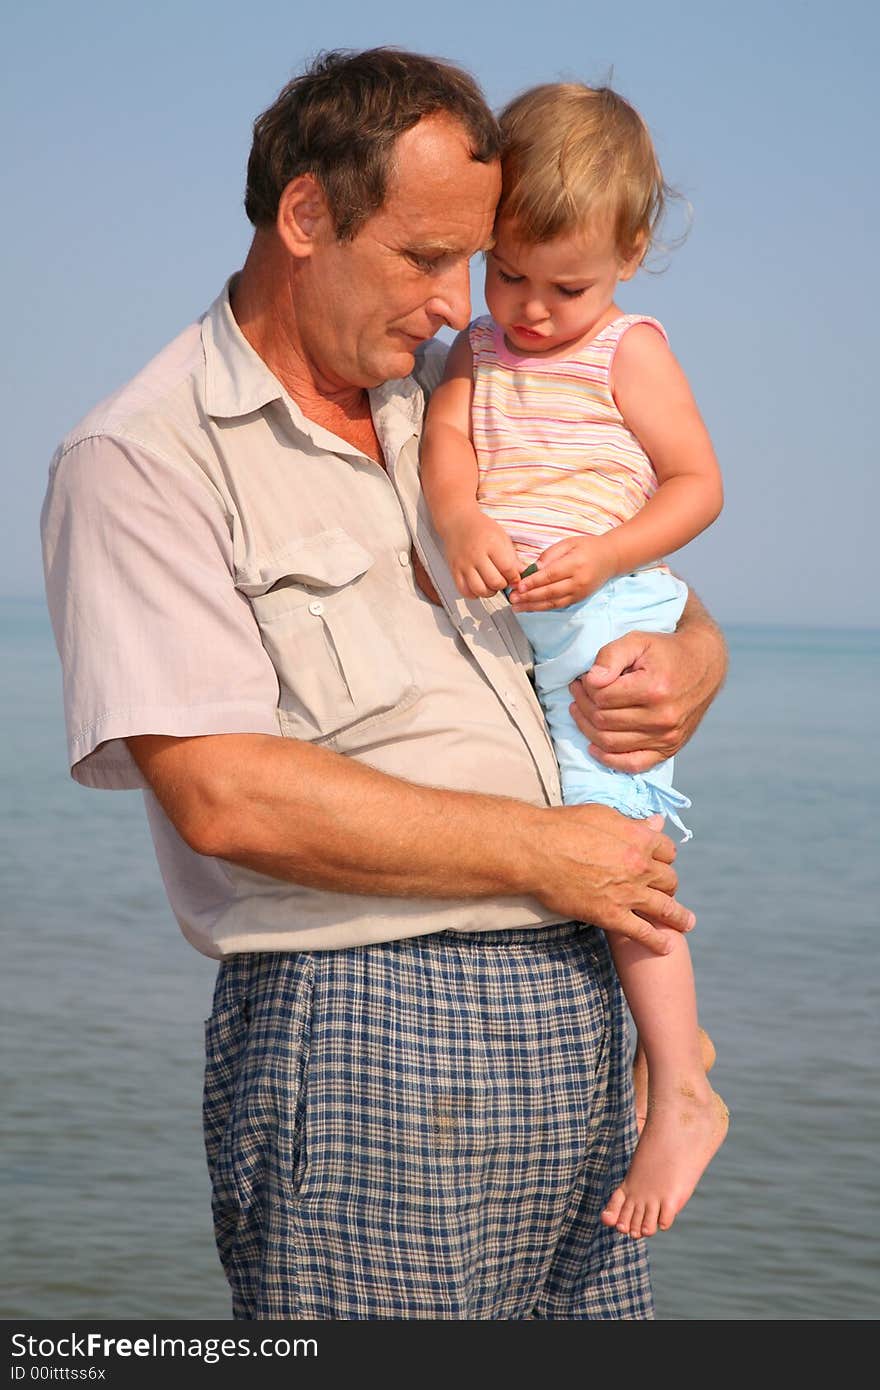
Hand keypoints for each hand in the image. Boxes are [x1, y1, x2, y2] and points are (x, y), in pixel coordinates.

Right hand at [443, 511, 521, 597]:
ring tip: (492, 585)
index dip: (515, 578)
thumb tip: (523, 575)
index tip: (515, 578)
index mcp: (491, 544)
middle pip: (494, 582)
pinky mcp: (454, 570)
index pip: (508, 569)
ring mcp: (464, 564)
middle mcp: (476, 555)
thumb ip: (512, 558)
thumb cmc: (482, 528)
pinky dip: (474, 594)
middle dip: (503, 585)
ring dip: (490, 592)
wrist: (458, 521)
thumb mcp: (502, 537)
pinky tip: (479, 586)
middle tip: (504, 580)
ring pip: (479, 589)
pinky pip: (464, 591)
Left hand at [509, 534, 615, 610]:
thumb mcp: (569, 543)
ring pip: (553, 602)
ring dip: (533, 606)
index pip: (551, 575)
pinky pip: (559, 605)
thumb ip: (550, 555)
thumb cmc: (587, 547)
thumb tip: (534, 568)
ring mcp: (579, 592)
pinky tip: (530, 608)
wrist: (610, 558)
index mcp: (576, 563)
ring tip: (517, 607)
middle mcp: (579, 581)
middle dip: (529, 596)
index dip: (534, 582)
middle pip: (550, 591)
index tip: (519, 585)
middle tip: (513, 598)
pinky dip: (543, 608)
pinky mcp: (579, 599)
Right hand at [531, 804, 694, 953]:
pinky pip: (643, 932)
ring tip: (686, 924)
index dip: (664, 858)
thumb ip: (632, 824)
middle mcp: (640, 866)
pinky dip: (657, 941)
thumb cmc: (563, 826)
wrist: (536, 850)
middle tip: (666, 892)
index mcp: (639, 839)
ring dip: (679, 917)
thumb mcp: (601, 815)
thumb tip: (656, 822)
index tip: (660, 864)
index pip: (668, 851)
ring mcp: (628, 893)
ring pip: (665, 908)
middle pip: (669, 880)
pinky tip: (665, 947)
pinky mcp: (612, 915)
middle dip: (669, 885)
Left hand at [569, 619, 726, 771]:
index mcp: (655, 689)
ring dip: (587, 728)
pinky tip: (593, 746)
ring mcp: (667, 737)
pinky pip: (633, 764)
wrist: (704, 665)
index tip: (583, 679)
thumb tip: (591, 680)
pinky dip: (609, 759)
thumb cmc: (666, 651)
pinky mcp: (669, 748)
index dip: (586, 687)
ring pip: (611, 743)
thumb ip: (611, 656)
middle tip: (577, 691)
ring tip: (580, 710)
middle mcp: (663, 717)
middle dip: (583, 705)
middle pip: (603, 721)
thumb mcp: (638, 641)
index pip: (602, 697)